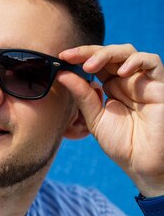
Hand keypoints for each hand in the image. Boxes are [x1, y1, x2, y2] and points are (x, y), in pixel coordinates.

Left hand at [58, 44, 163, 196]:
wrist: (141, 163)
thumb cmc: (120, 143)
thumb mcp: (95, 118)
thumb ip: (82, 96)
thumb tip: (62, 74)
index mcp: (111, 86)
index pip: (96, 62)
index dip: (80, 56)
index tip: (62, 56)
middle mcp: (127, 80)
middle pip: (109, 53)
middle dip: (89, 52)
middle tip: (71, 57)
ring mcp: (142, 81)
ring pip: (128, 52)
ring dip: (108, 54)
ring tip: (90, 67)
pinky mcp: (158, 85)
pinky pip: (152, 62)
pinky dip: (136, 61)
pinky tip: (120, 73)